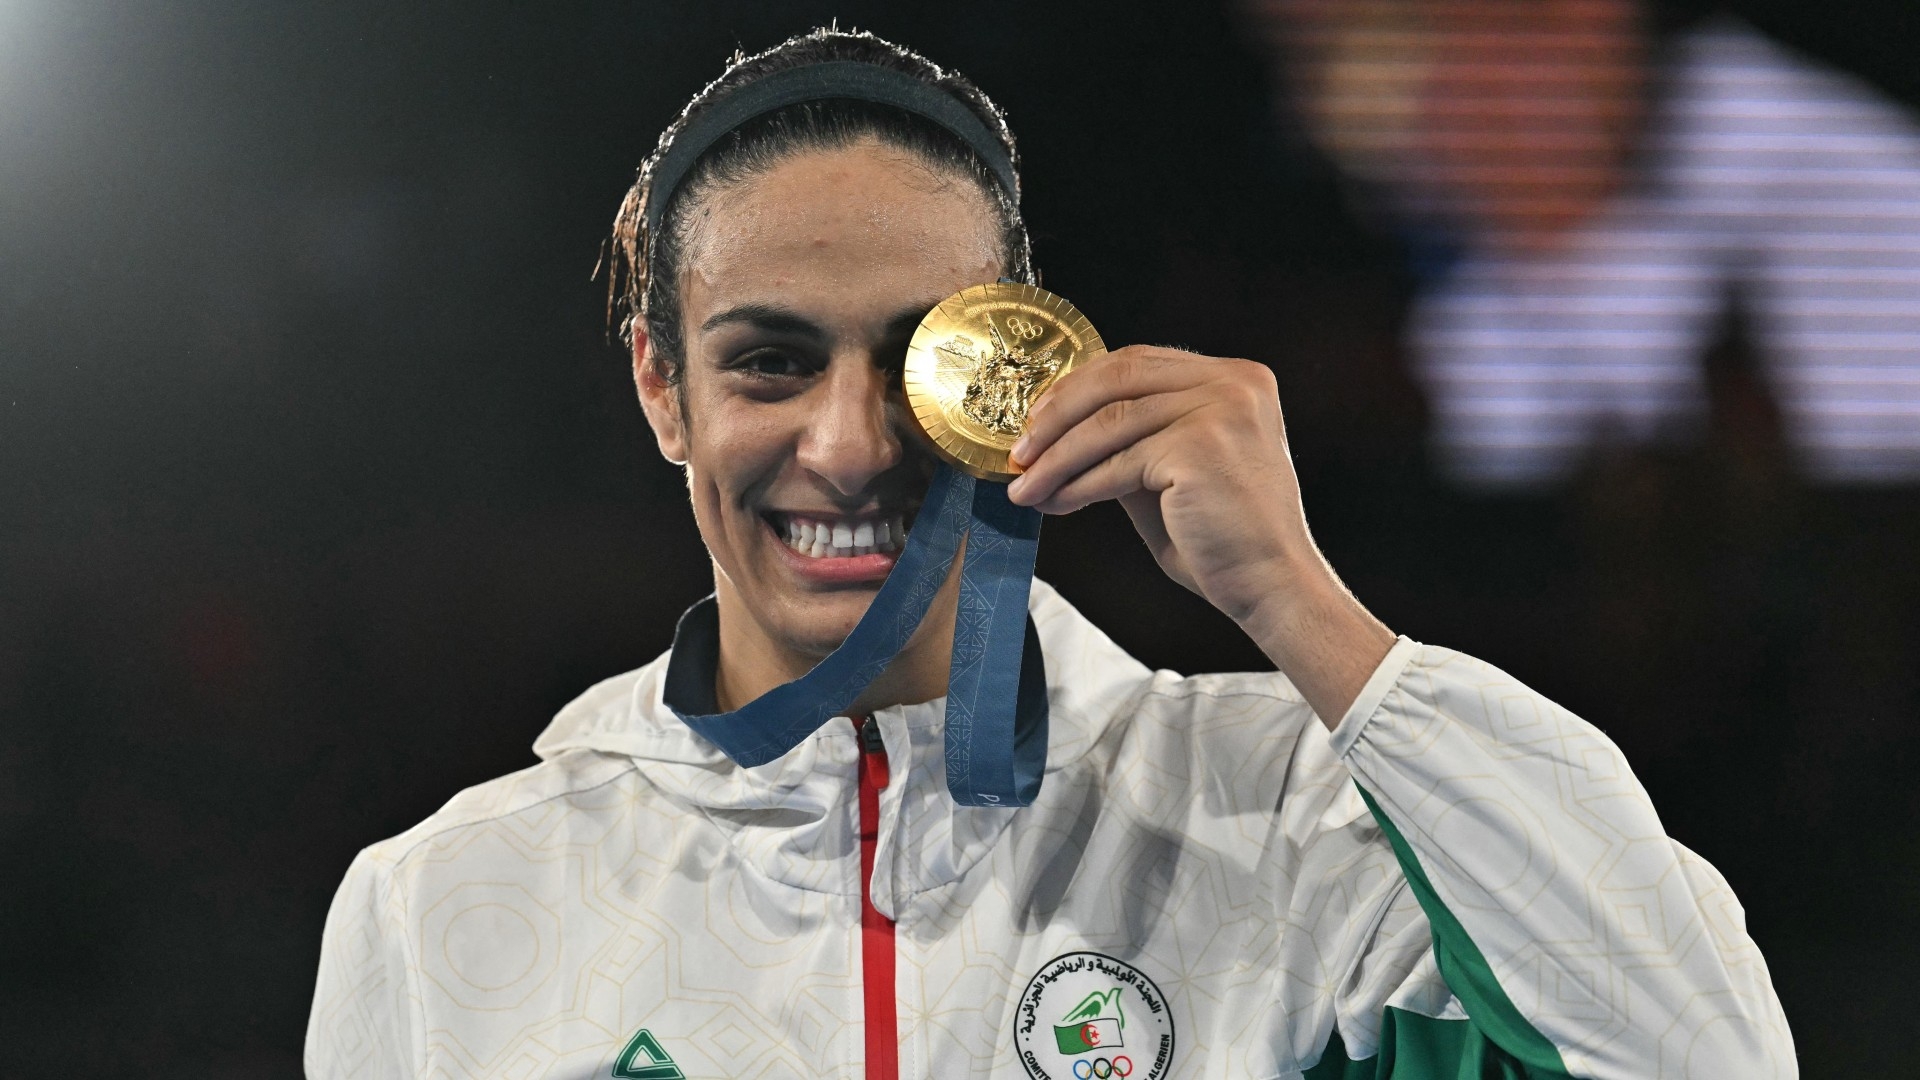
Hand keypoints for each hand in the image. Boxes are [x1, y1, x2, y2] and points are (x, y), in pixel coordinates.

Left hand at [1004, 346, 1393, 726]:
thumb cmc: (1222, 539)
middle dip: (1057, 413)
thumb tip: (1059, 430)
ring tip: (1024, 485)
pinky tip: (1053, 502)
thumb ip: (1132, 439)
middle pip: (1118, 376)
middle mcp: (1233, 382)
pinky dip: (1077, 484)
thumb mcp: (1172, 472)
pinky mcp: (1199, 446)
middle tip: (1020, 449)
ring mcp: (1220, 409)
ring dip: (1056, 457)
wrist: (1271, 586)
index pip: (1138, 362)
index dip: (1079, 387)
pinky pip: (1117, 461)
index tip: (1037, 419)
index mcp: (1235, 378)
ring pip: (1109, 421)